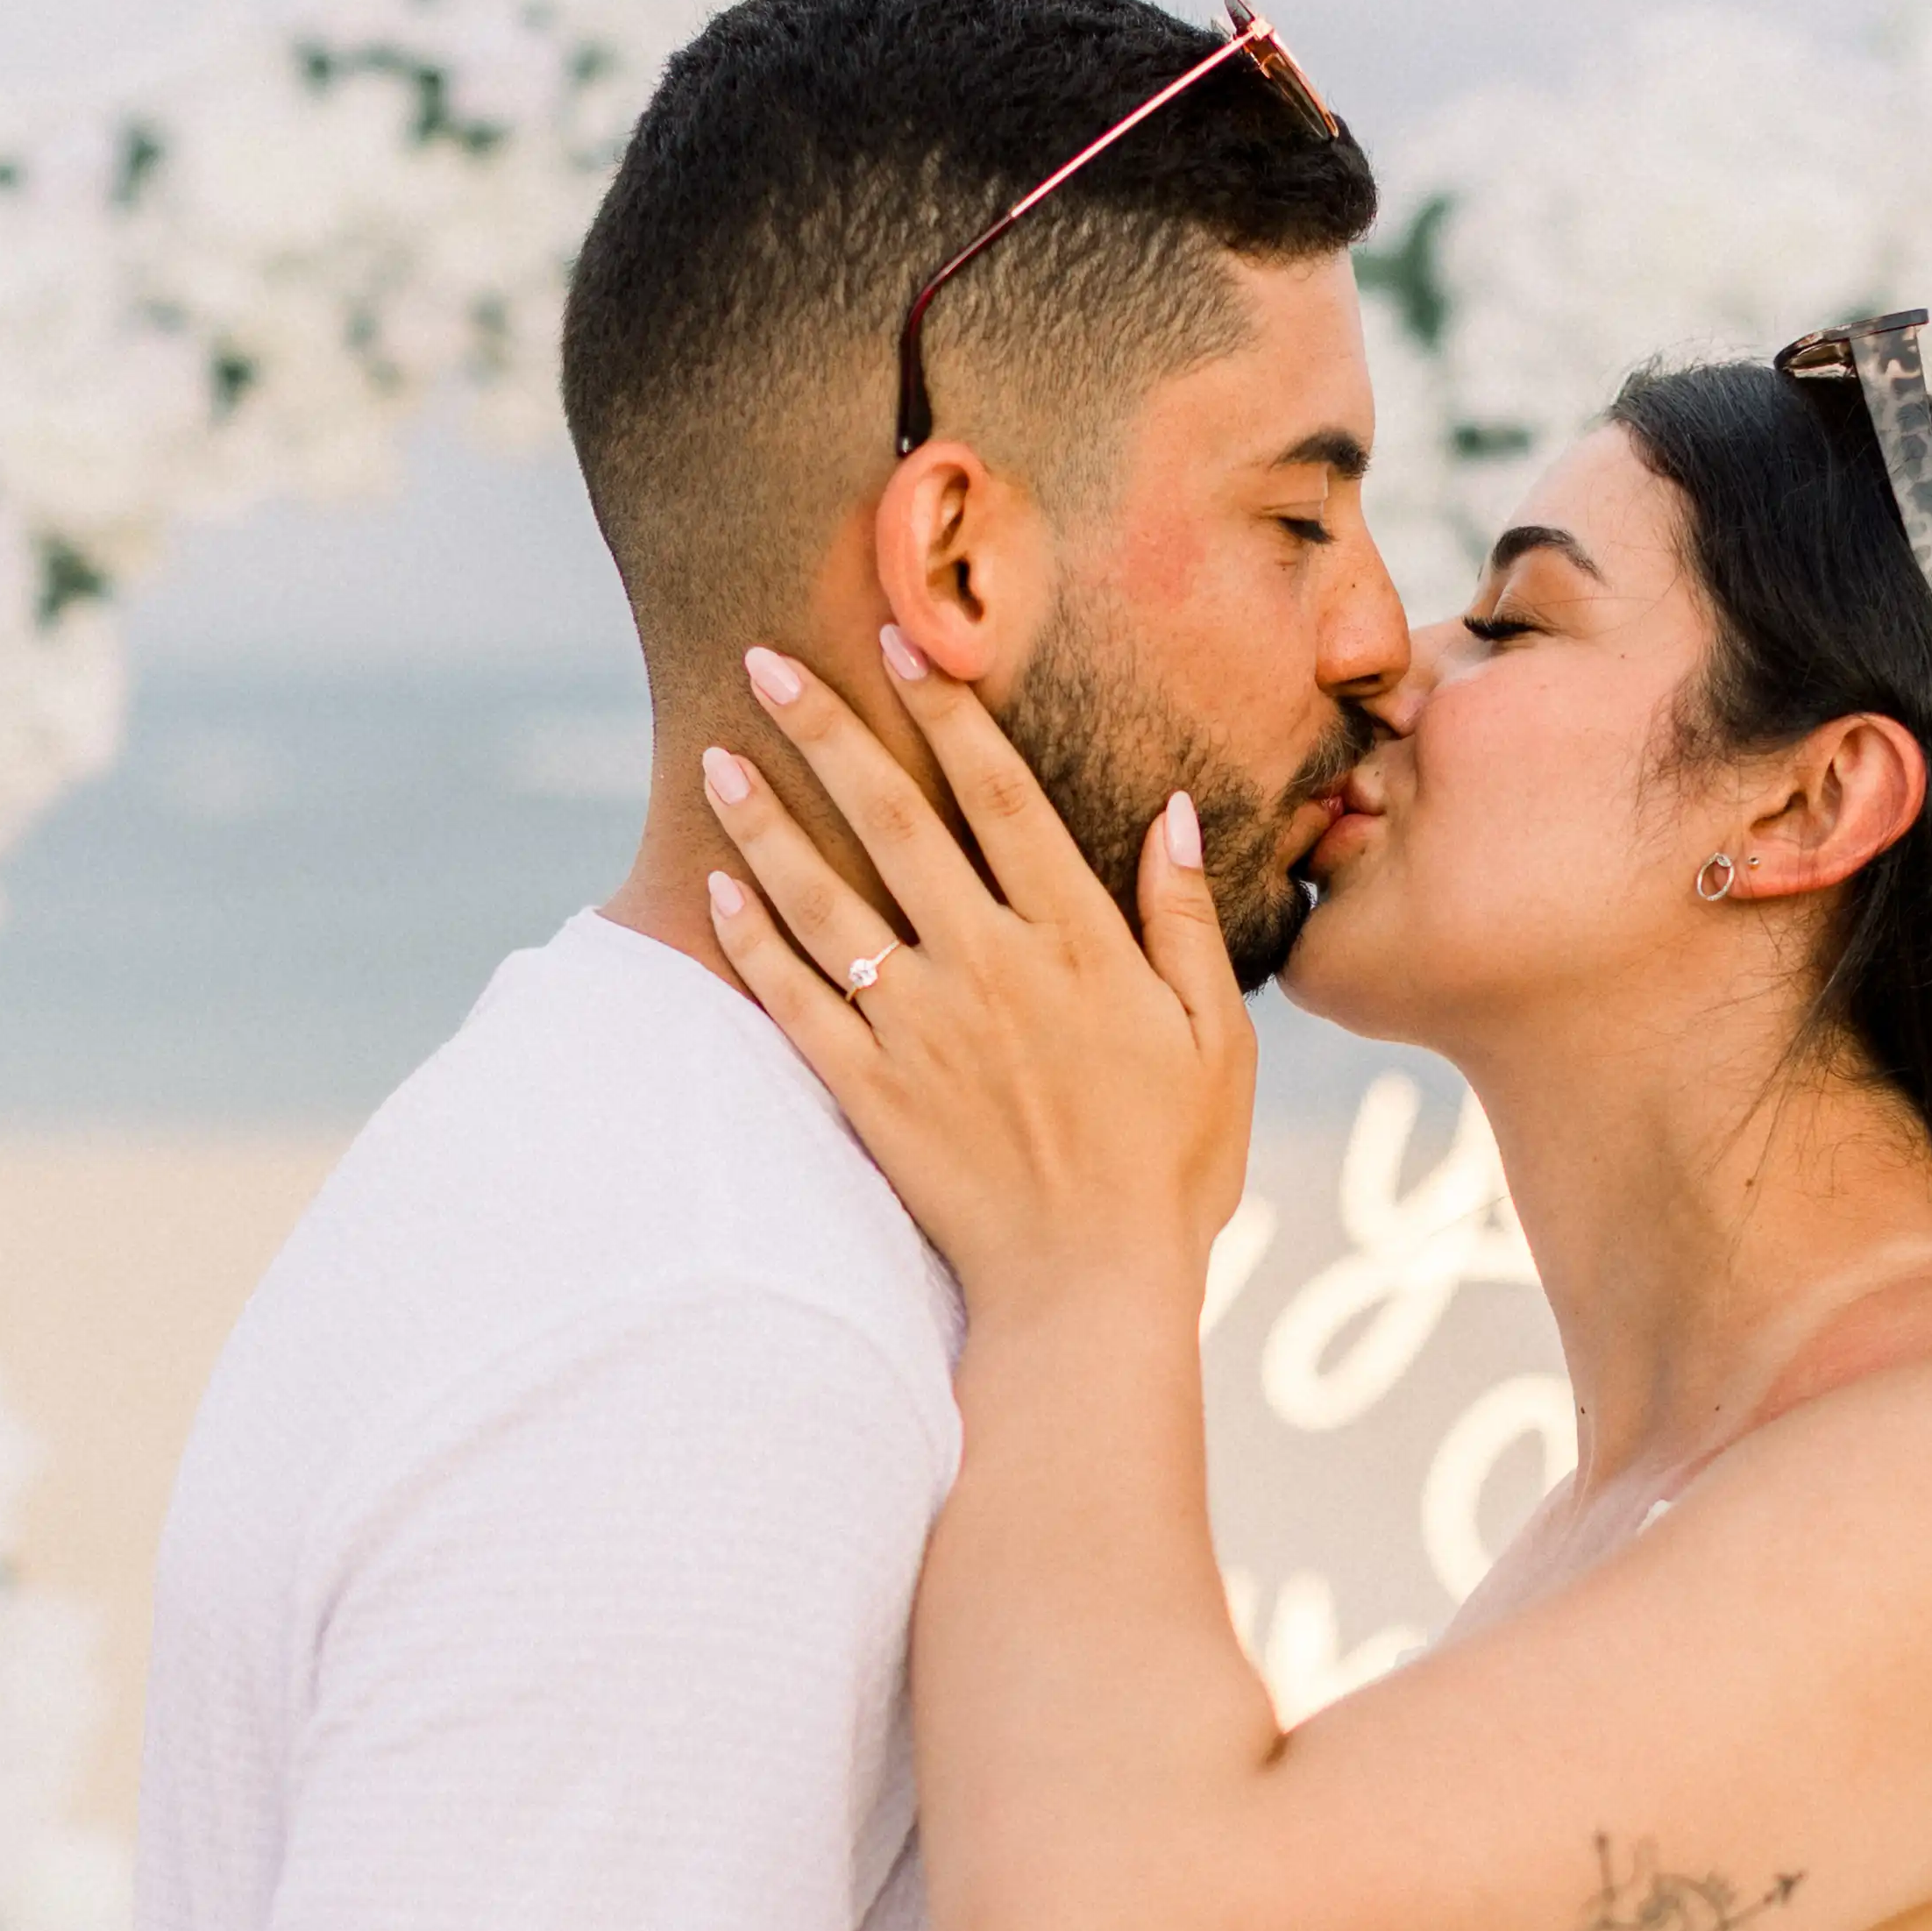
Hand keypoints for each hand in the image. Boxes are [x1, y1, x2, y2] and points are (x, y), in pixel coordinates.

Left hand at [700, 633, 1254, 1320]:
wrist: (1090, 1289)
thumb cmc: (1172, 1167)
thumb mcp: (1215, 1037)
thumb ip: (1183, 920)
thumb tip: (1171, 811)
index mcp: (1075, 940)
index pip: (999, 794)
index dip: (944, 710)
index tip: (897, 642)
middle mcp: (987, 964)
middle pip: (893, 821)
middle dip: (826, 732)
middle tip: (765, 659)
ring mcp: (919, 1028)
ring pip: (825, 899)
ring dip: (765, 822)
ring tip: (716, 757)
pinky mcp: (869, 1092)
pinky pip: (795, 1001)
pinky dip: (751, 943)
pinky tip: (716, 890)